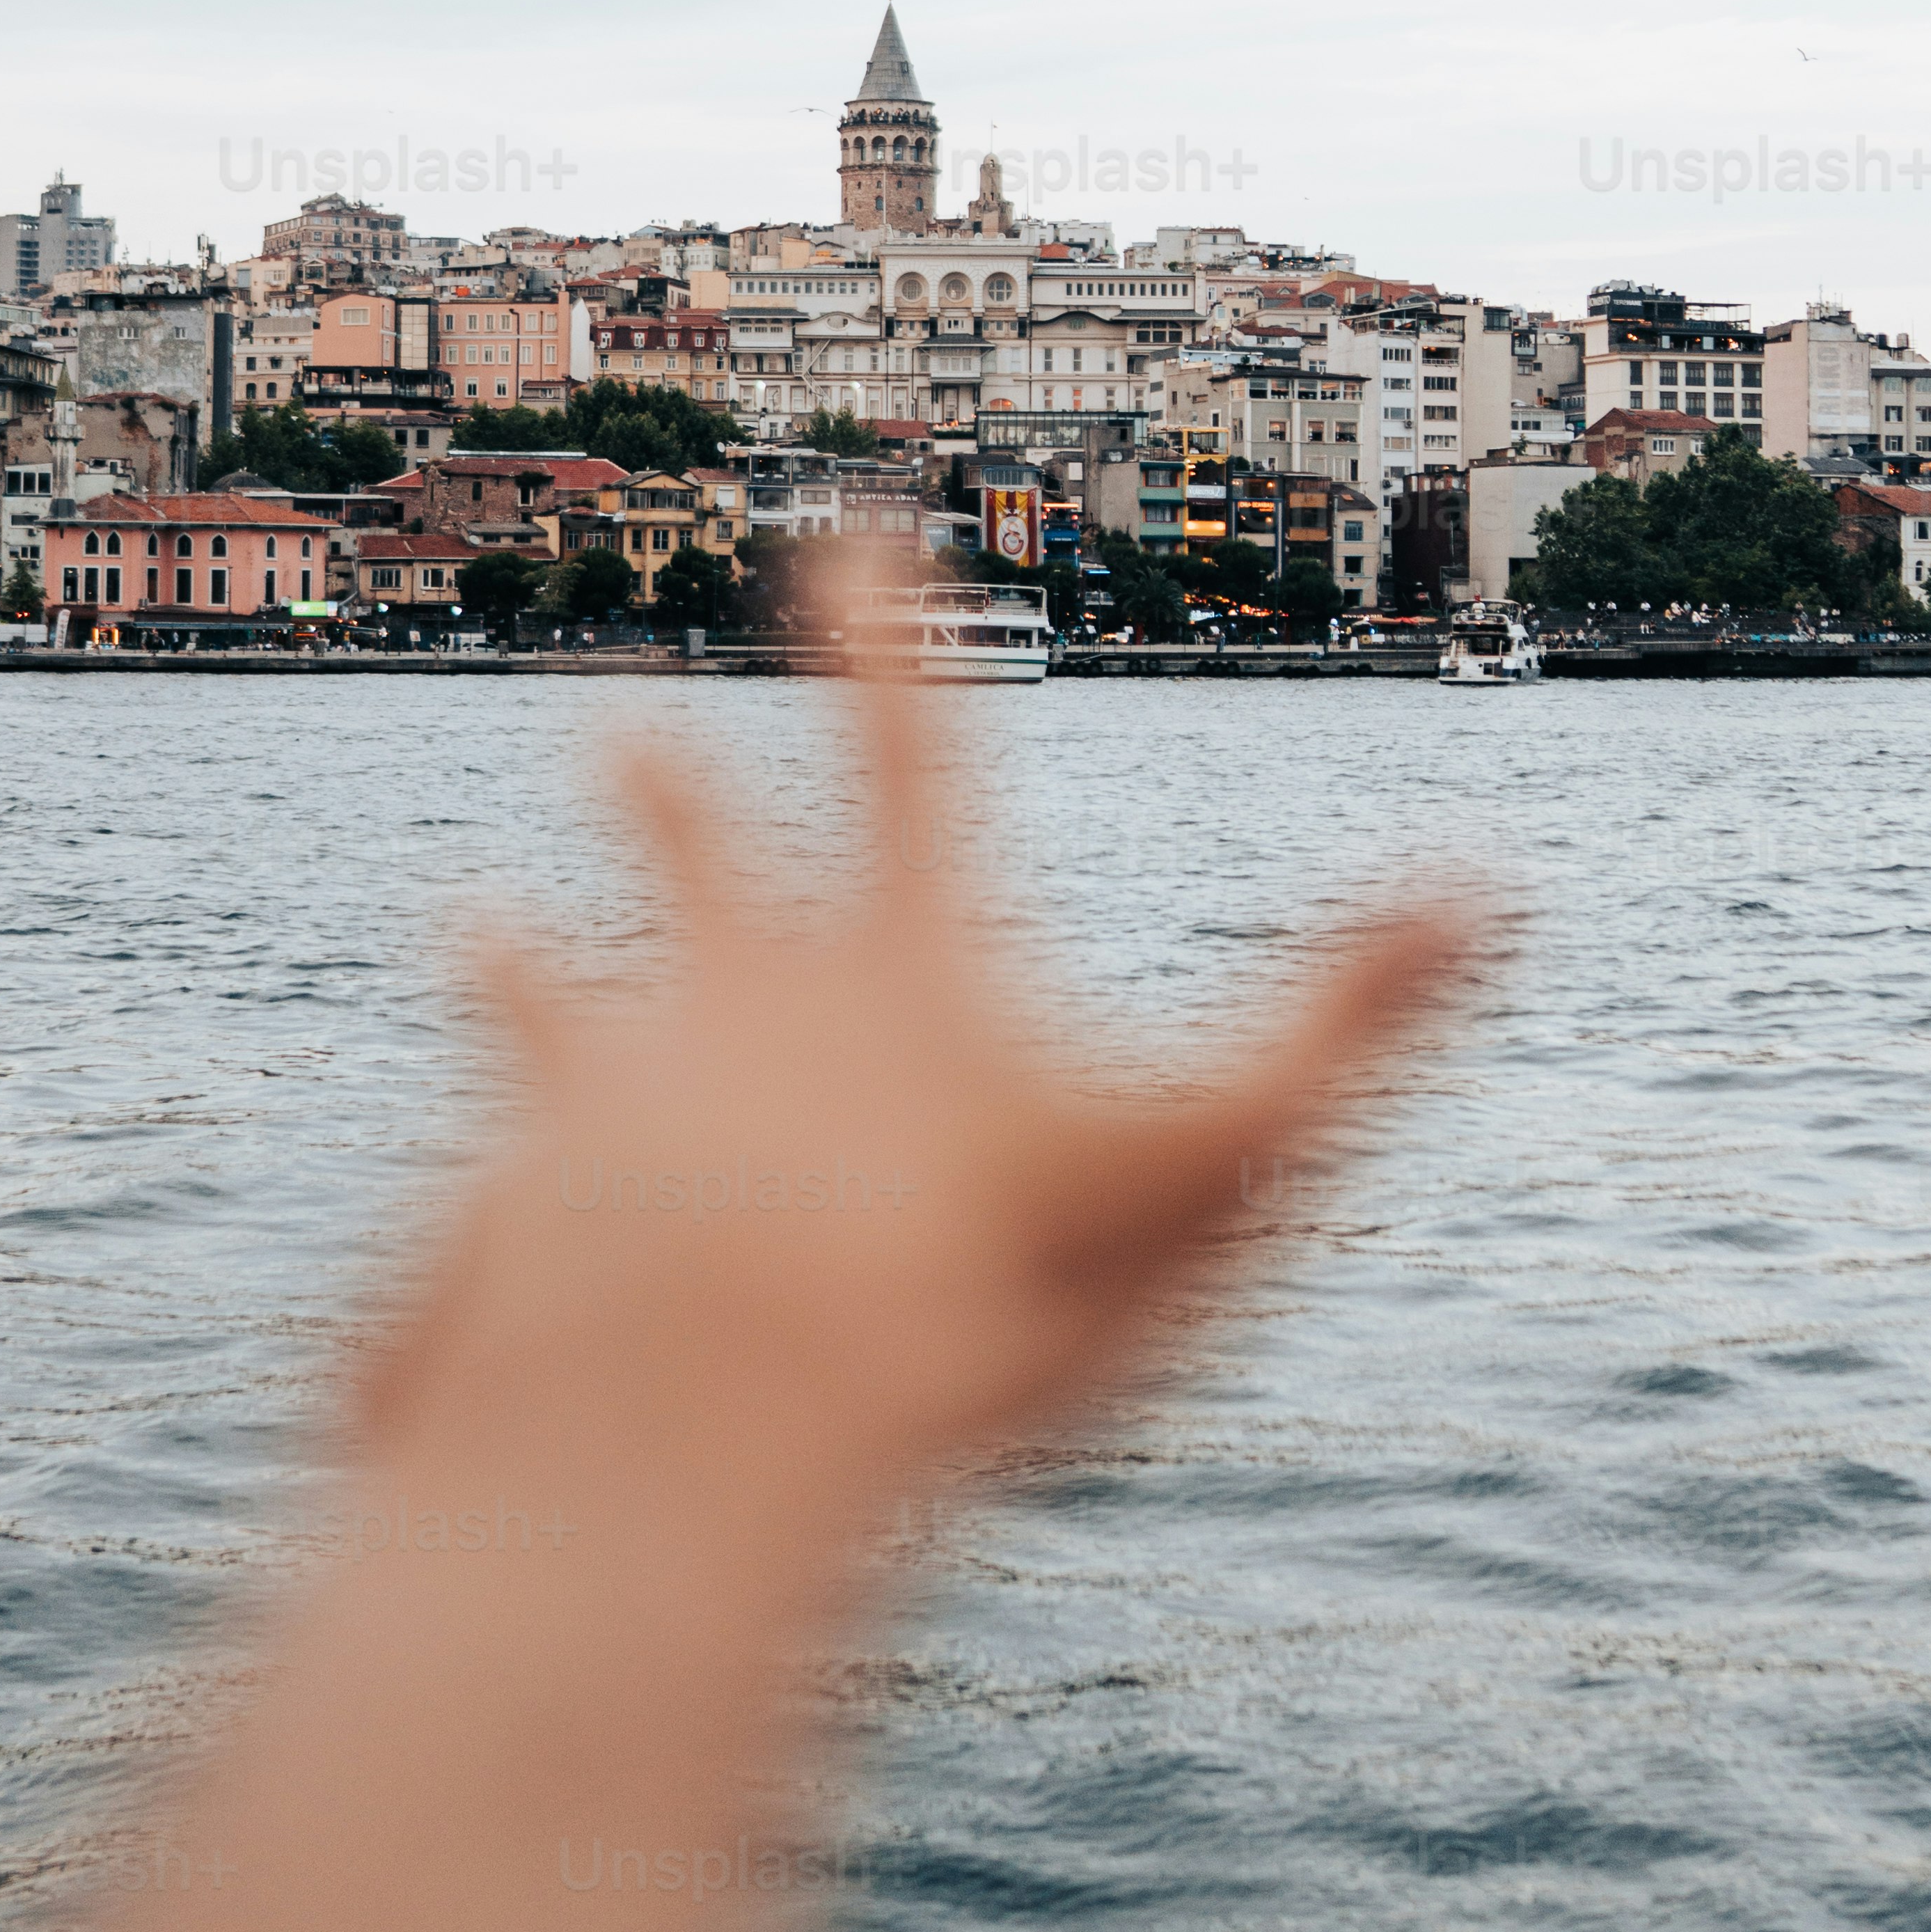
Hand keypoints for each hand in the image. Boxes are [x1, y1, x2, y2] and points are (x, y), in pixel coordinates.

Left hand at [356, 592, 1475, 1521]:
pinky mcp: (488, 1227)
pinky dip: (462, 1235)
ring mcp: (586, 1100)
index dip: (885, 638)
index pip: (909, 753)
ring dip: (517, 961)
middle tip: (623, 727)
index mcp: (892, 964)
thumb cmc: (980, 1287)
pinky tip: (439, 1263)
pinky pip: (470, 1215)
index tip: (848, 528)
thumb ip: (1350, 1022)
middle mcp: (721, 994)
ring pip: (538, 999)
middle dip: (669, 788)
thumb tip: (1490, 888)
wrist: (701, 1403)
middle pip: (691, 852)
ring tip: (475, 921)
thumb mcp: (1215, 1153)